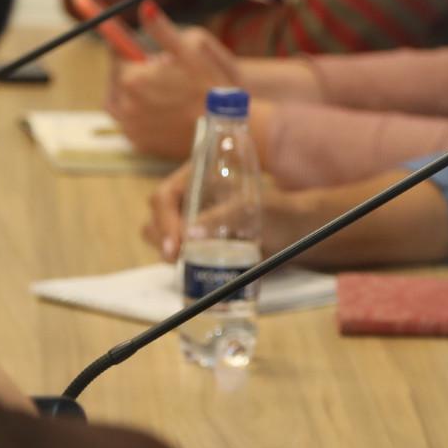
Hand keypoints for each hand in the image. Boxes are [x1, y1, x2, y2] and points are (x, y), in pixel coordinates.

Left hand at [104, 4, 241, 159]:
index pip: (116, 55)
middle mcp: (125, 105)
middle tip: (146, 67)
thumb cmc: (210, 88)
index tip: (121, 39)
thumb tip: (145, 7)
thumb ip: (162, 29)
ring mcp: (131, 128)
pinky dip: (138, 114)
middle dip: (127, 71)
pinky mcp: (140, 144)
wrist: (226, 130)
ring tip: (156, 89)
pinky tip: (160, 109)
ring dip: (130, 93)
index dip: (122, 46)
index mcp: (133, 79)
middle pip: (115, 81)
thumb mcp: (189, 52)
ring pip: (120, 103)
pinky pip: (130, 124)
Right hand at [144, 166, 311, 262]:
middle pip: (155, 218)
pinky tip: (195, 272)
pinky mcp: (193, 242)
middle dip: (163, 240)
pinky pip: (175, 254)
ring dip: (169, 253)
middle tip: (180, 259)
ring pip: (160, 238)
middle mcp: (186, 197)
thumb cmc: (275, 210)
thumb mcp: (250, 208)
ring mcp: (187, 220)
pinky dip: (180, 264)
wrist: (291, 230)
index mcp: (196, 176)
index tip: (174, 246)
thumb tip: (190, 234)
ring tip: (190, 264)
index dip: (163, 221)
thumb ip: (223, 217)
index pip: (164, 196)